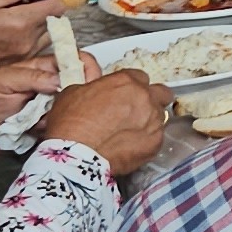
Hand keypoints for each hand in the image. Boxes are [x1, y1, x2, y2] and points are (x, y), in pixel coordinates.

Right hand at [38, 64, 174, 175]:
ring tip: (129, 131)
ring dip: (148, 120)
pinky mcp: (156, 142)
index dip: (132, 86)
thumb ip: (93, 85)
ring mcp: (153, 121)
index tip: (126, 94)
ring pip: (160, 116)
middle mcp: (144, 99)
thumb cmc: (71, 126)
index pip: (139, 77)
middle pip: (160, 93)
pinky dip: (147, 140)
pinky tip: (130, 145)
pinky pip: (158, 137)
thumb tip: (94, 86)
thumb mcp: (73, 93)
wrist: (76, 154)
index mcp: (126, 82)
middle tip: (136, 109)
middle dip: (151, 99)